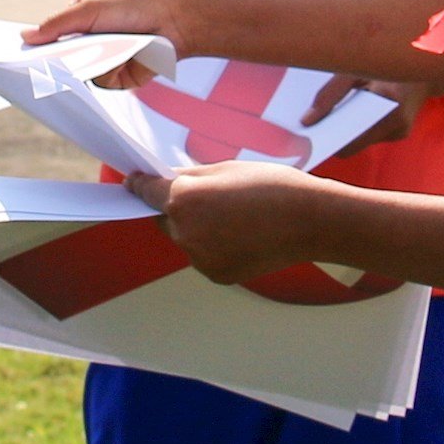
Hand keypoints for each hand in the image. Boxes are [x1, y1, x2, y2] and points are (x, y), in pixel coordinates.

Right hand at [25, 0, 198, 87]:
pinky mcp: (116, 80)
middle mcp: (87, 47)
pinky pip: (96, 84)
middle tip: (19, 68)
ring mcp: (101, 64)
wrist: (173, 21)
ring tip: (55, 67)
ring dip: (69, 70)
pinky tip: (91, 72)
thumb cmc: (132, 6)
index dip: (30, 46)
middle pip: (56, 61)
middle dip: (41, 63)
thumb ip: (57, 24)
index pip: (47, 39)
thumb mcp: (89, 9)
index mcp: (78, 26)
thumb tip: (24, 36)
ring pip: (74, 75)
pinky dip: (94, 76)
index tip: (8, 52)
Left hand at [126, 163, 331, 282]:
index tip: (133, 182)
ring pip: (186, 238)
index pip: (147, 192)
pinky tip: (241, 235)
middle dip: (177, 208)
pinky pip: (203, 256)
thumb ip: (188, 177)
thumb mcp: (224, 169)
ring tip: (235, 216)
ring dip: (197, 228)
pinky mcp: (216, 274)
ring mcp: (199, 257)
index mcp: (183, 199)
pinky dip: (213, 247)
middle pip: (166, 218)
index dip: (140, 185)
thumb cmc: (270, 186)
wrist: (310, 221)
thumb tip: (165, 181)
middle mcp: (185, 231)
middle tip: (208, 198)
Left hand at [300, 74, 443, 157]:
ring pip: (363, 140)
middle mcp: (398, 126)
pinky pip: (372, 134)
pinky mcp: (401, 132)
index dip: (328, 142)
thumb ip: (330, 94)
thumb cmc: (386, 62)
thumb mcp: (355, 70)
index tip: (308, 137)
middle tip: (312, 125)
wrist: (425, 64)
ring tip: (329, 116)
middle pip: (355, 143)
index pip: (350, 142)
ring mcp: (401, 132)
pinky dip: (359, 125)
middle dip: (335, 134)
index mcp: (388, 106)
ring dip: (348, 129)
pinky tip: (350, 111)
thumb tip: (307, 120)